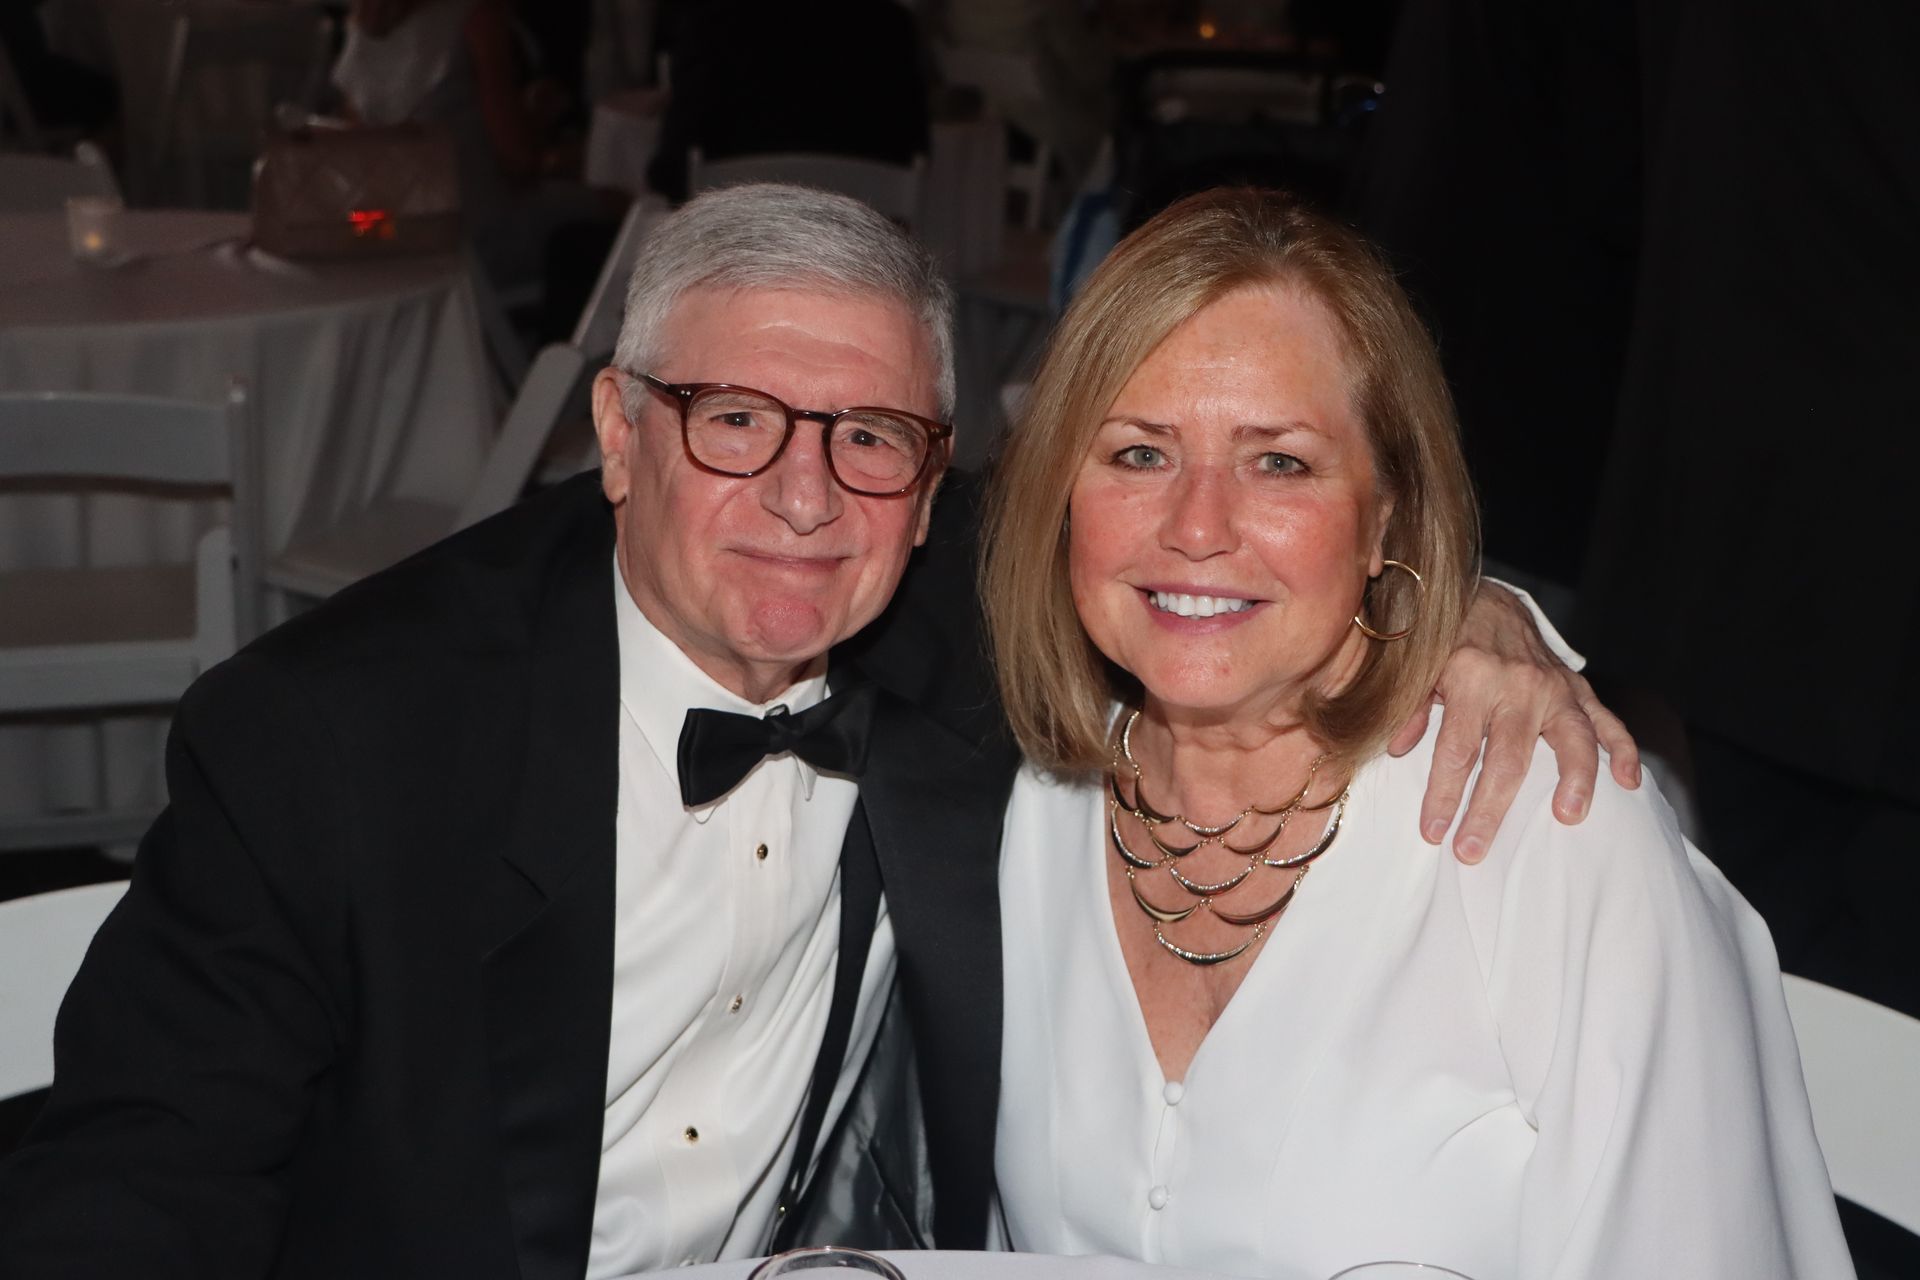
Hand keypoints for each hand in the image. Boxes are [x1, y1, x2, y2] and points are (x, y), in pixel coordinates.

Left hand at [1389, 582, 1640, 863]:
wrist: (1484, 598)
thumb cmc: (1444, 641)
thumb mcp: (1416, 667)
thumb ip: (1407, 707)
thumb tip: (1398, 750)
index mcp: (1471, 678)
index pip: (1456, 750)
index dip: (1443, 795)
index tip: (1433, 832)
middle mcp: (1517, 684)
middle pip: (1507, 758)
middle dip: (1489, 810)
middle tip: (1472, 851)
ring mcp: (1553, 687)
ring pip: (1571, 739)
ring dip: (1576, 779)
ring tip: (1569, 817)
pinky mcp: (1576, 688)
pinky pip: (1607, 720)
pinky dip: (1621, 750)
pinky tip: (1628, 782)